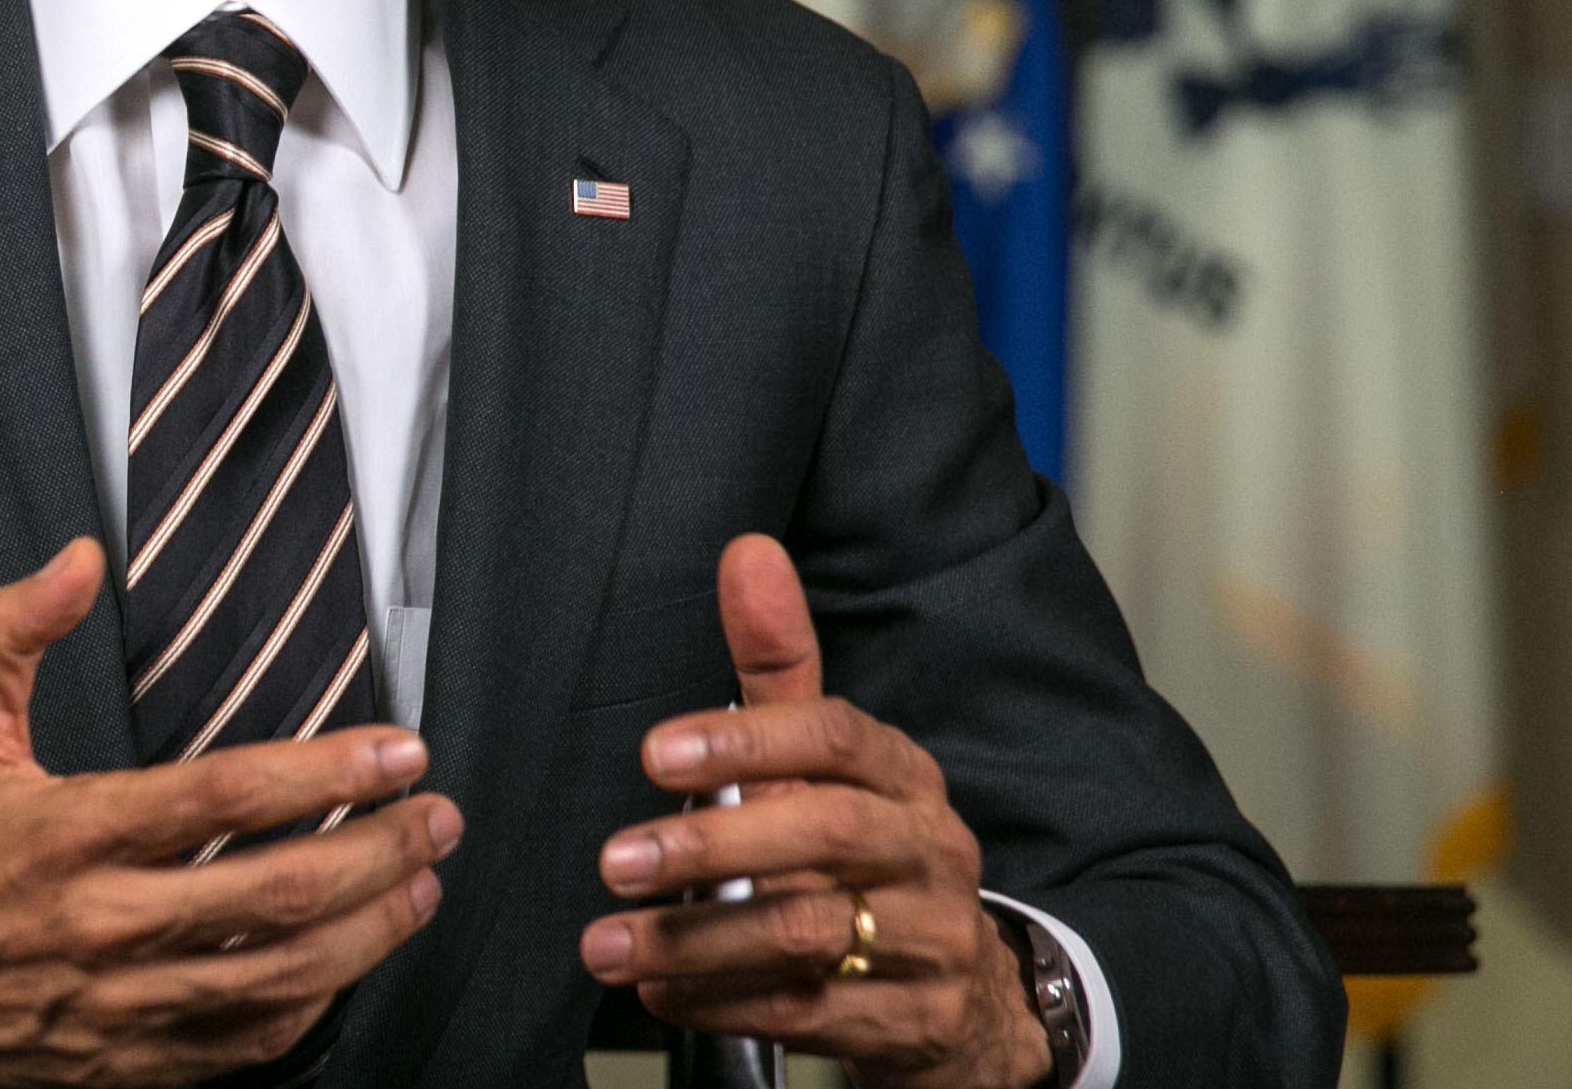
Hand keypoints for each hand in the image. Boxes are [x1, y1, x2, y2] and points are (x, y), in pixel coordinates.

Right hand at [0, 537, 460, 1087]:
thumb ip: (15, 631)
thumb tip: (79, 558)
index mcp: (70, 831)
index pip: (226, 794)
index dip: (327, 773)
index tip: (398, 752)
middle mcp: (103, 922)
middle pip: (275, 891)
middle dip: (378, 851)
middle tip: (438, 817)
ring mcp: (121, 1003)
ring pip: (278, 976)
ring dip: (367, 931)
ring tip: (422, 886)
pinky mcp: (128, 1063)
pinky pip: (244, 1042)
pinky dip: (310, 1004)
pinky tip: (350, 963)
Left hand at [578, 536, 1053, 1088]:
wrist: (960, 994)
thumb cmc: (863, 854)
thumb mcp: (828, 763)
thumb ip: (779, 666)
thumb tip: (746, 552)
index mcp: (904, 774)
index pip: (836, 737)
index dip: (747, 740)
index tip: (654, 753)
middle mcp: (929, 849)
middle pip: (825, 834)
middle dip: (711, 846)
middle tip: (616, 860)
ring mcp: (932, 939)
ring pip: (809, 934)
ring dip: (695, 941)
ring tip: (611, 943)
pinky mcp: (916, 1019)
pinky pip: (808, 1012)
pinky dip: (723, 1003)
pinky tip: (661, 992)